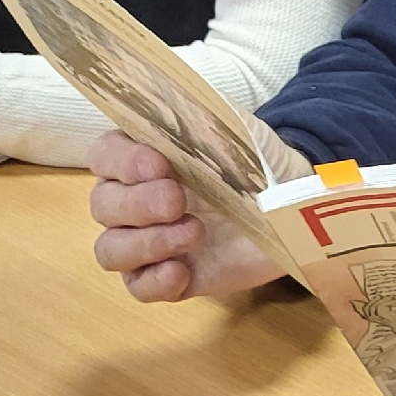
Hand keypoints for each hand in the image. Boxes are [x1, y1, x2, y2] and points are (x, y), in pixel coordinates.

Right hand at [87, 131, 284, 302]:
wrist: (293, 204)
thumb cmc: (256, 162)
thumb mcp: (235, 132)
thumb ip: (200, 121)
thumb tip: (170, 108)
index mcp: (142, 157)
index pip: (103, 157)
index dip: (122, 162)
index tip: (159, 165)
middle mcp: (135, 200)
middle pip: (102, 206)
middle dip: (137, 204)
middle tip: (177, 201)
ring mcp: (149, 242)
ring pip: (110, 250)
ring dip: (145, 243)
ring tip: (193, 233)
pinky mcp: (169, 277)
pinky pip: (138, 287)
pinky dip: (154, 282)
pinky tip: (182, 271)